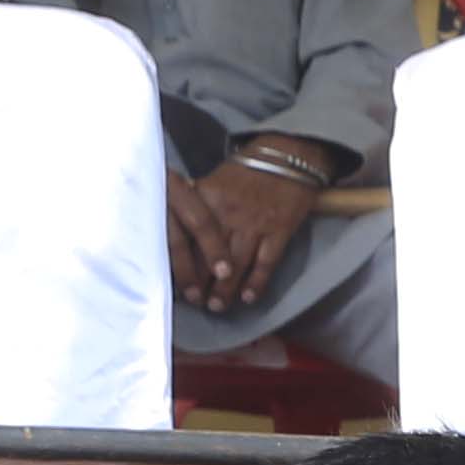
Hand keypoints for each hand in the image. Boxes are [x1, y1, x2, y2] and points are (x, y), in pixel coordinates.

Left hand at [170, 154, 319, 311]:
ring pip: (237, 262)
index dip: (183, 261)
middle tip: (196, 302)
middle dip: (202, 281)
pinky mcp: (279, 230)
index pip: (189, 235)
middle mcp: (228, 212)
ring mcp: (255, 223)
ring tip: (218, 306)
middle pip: (211, 253)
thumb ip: (197, 206)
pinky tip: (249, 297)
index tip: (177, 280)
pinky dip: (257, 282)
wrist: (287, 157)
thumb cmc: (247, 172)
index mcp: (206, 197)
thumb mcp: (213, 182)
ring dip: (226, 288)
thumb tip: (179, 233)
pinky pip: (266, 261)